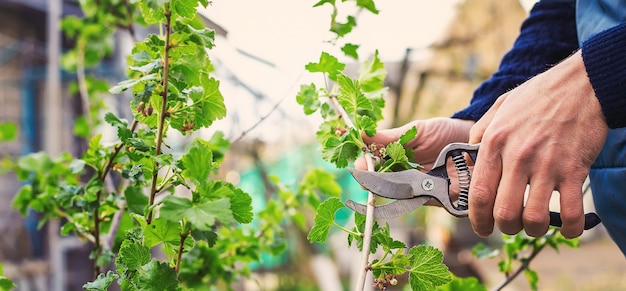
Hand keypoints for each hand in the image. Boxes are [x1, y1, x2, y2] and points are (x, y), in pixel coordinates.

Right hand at [355, 117, 473, 199]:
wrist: (475, 142)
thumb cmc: (443, 133)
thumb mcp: (415, 131)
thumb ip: (390, 137)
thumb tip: (361, 133)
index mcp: (395, 158)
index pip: (374, 165)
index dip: (364, 166)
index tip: (358, 165)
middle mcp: (403, 176)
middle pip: (381, 183)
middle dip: (371, 181)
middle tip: (365, 177)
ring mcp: (417, 188)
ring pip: (396, 194)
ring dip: (388, 190)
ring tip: (382, 184)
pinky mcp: (433, 199)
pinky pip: (417, 201)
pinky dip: (409, 197)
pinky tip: (405, 190)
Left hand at [468, 50, 608, 238]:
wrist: (581, 83)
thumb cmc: (538, 95)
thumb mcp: (500, 107)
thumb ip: (481, 133)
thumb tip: (470, 159)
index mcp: (494, 142)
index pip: (478, 193)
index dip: (477, 219)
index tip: (481, 227)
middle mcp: (517, 156)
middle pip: (503, 212)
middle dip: (505, 227)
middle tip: (510, 226)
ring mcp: (547, 165)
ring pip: (533, 218)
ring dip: (534, 230)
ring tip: (535, 225)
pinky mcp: (574, 169)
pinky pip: (571, 211)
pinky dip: (571, 228)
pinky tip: (571, 228)